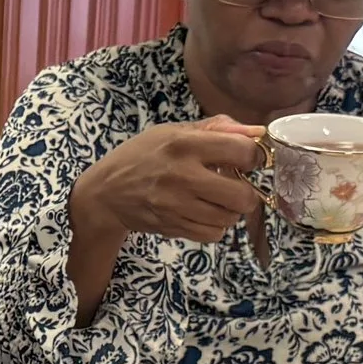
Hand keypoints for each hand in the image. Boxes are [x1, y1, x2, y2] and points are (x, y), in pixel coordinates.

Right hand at [71, 117, 266, 246]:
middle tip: (236, 185)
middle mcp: (182, 176)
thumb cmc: (140, 156)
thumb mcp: (172, 132)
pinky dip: (215, 226)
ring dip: (229, 210)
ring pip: (229, 218)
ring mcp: (177, 206)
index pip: (242, 152)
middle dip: (247, 191)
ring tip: (216, 200)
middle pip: (242, 195)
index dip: (254, 157)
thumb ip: (216, 129)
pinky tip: (203, 213)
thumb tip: (257, 133)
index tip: (248, 159)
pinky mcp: (173, 227)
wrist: (105, 193)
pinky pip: (214, 234)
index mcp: (184, 145)